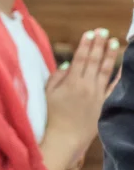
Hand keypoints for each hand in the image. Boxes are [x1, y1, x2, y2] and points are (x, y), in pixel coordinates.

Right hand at [43, 28, 120, 169]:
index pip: (80, 58)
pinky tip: (123, 67)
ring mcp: (97, 95)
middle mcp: (86, 86)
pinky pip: (113, 88)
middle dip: (98, 45)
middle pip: (94, 61)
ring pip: (106, 71)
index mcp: (71, 83)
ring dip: (110, 55)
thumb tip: (68, 62)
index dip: (85, 45)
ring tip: (115, 42)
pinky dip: (119, 76)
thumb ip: (57, 77)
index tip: (89, 33)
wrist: (65, 138)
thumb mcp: (48, 95)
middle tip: (102, 31)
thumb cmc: (52, 116)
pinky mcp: (103, 104)